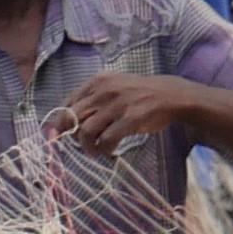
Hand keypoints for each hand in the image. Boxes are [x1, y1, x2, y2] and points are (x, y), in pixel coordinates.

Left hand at [48, 70, 196, 153]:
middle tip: (83, 144)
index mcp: (97, 82)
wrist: (170, 95)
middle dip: (73, 136)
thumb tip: (70, 119)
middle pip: (72, 118)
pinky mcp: (130, 119)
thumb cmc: (139, 93)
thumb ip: (93, 98)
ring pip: (86, 131)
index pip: (68, 104)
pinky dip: (104, 149)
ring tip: (96, 151)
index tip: (65, 135)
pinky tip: (110, 151)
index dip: (62, 123)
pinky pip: (107, 139)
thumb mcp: (113, 86)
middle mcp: (103, 91)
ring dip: (87, 147)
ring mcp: (117, 105)